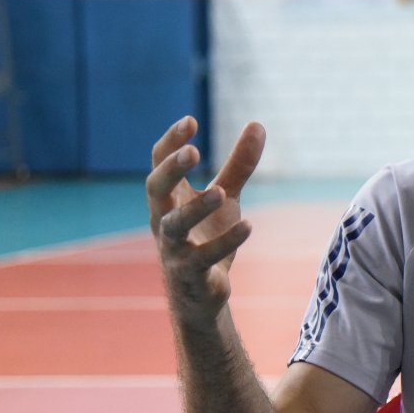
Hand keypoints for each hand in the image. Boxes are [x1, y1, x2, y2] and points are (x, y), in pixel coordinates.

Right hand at [146, 116, 264, 326]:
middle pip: (156, 189)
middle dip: (171, 169)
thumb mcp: (226, 196)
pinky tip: (248, 226)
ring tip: (219, 192)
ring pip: (174, 225)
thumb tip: (257, 124)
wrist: (200, 292)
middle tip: (193, 151)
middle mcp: (163, 219)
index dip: (171, 141)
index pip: (159, 162)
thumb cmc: (206, 236)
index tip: (191, 120)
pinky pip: (203, 257)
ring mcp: (173, 247)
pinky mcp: (190, 272)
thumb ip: (239, 164)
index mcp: (168, 197)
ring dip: (195, 208)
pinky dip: (225, 242)